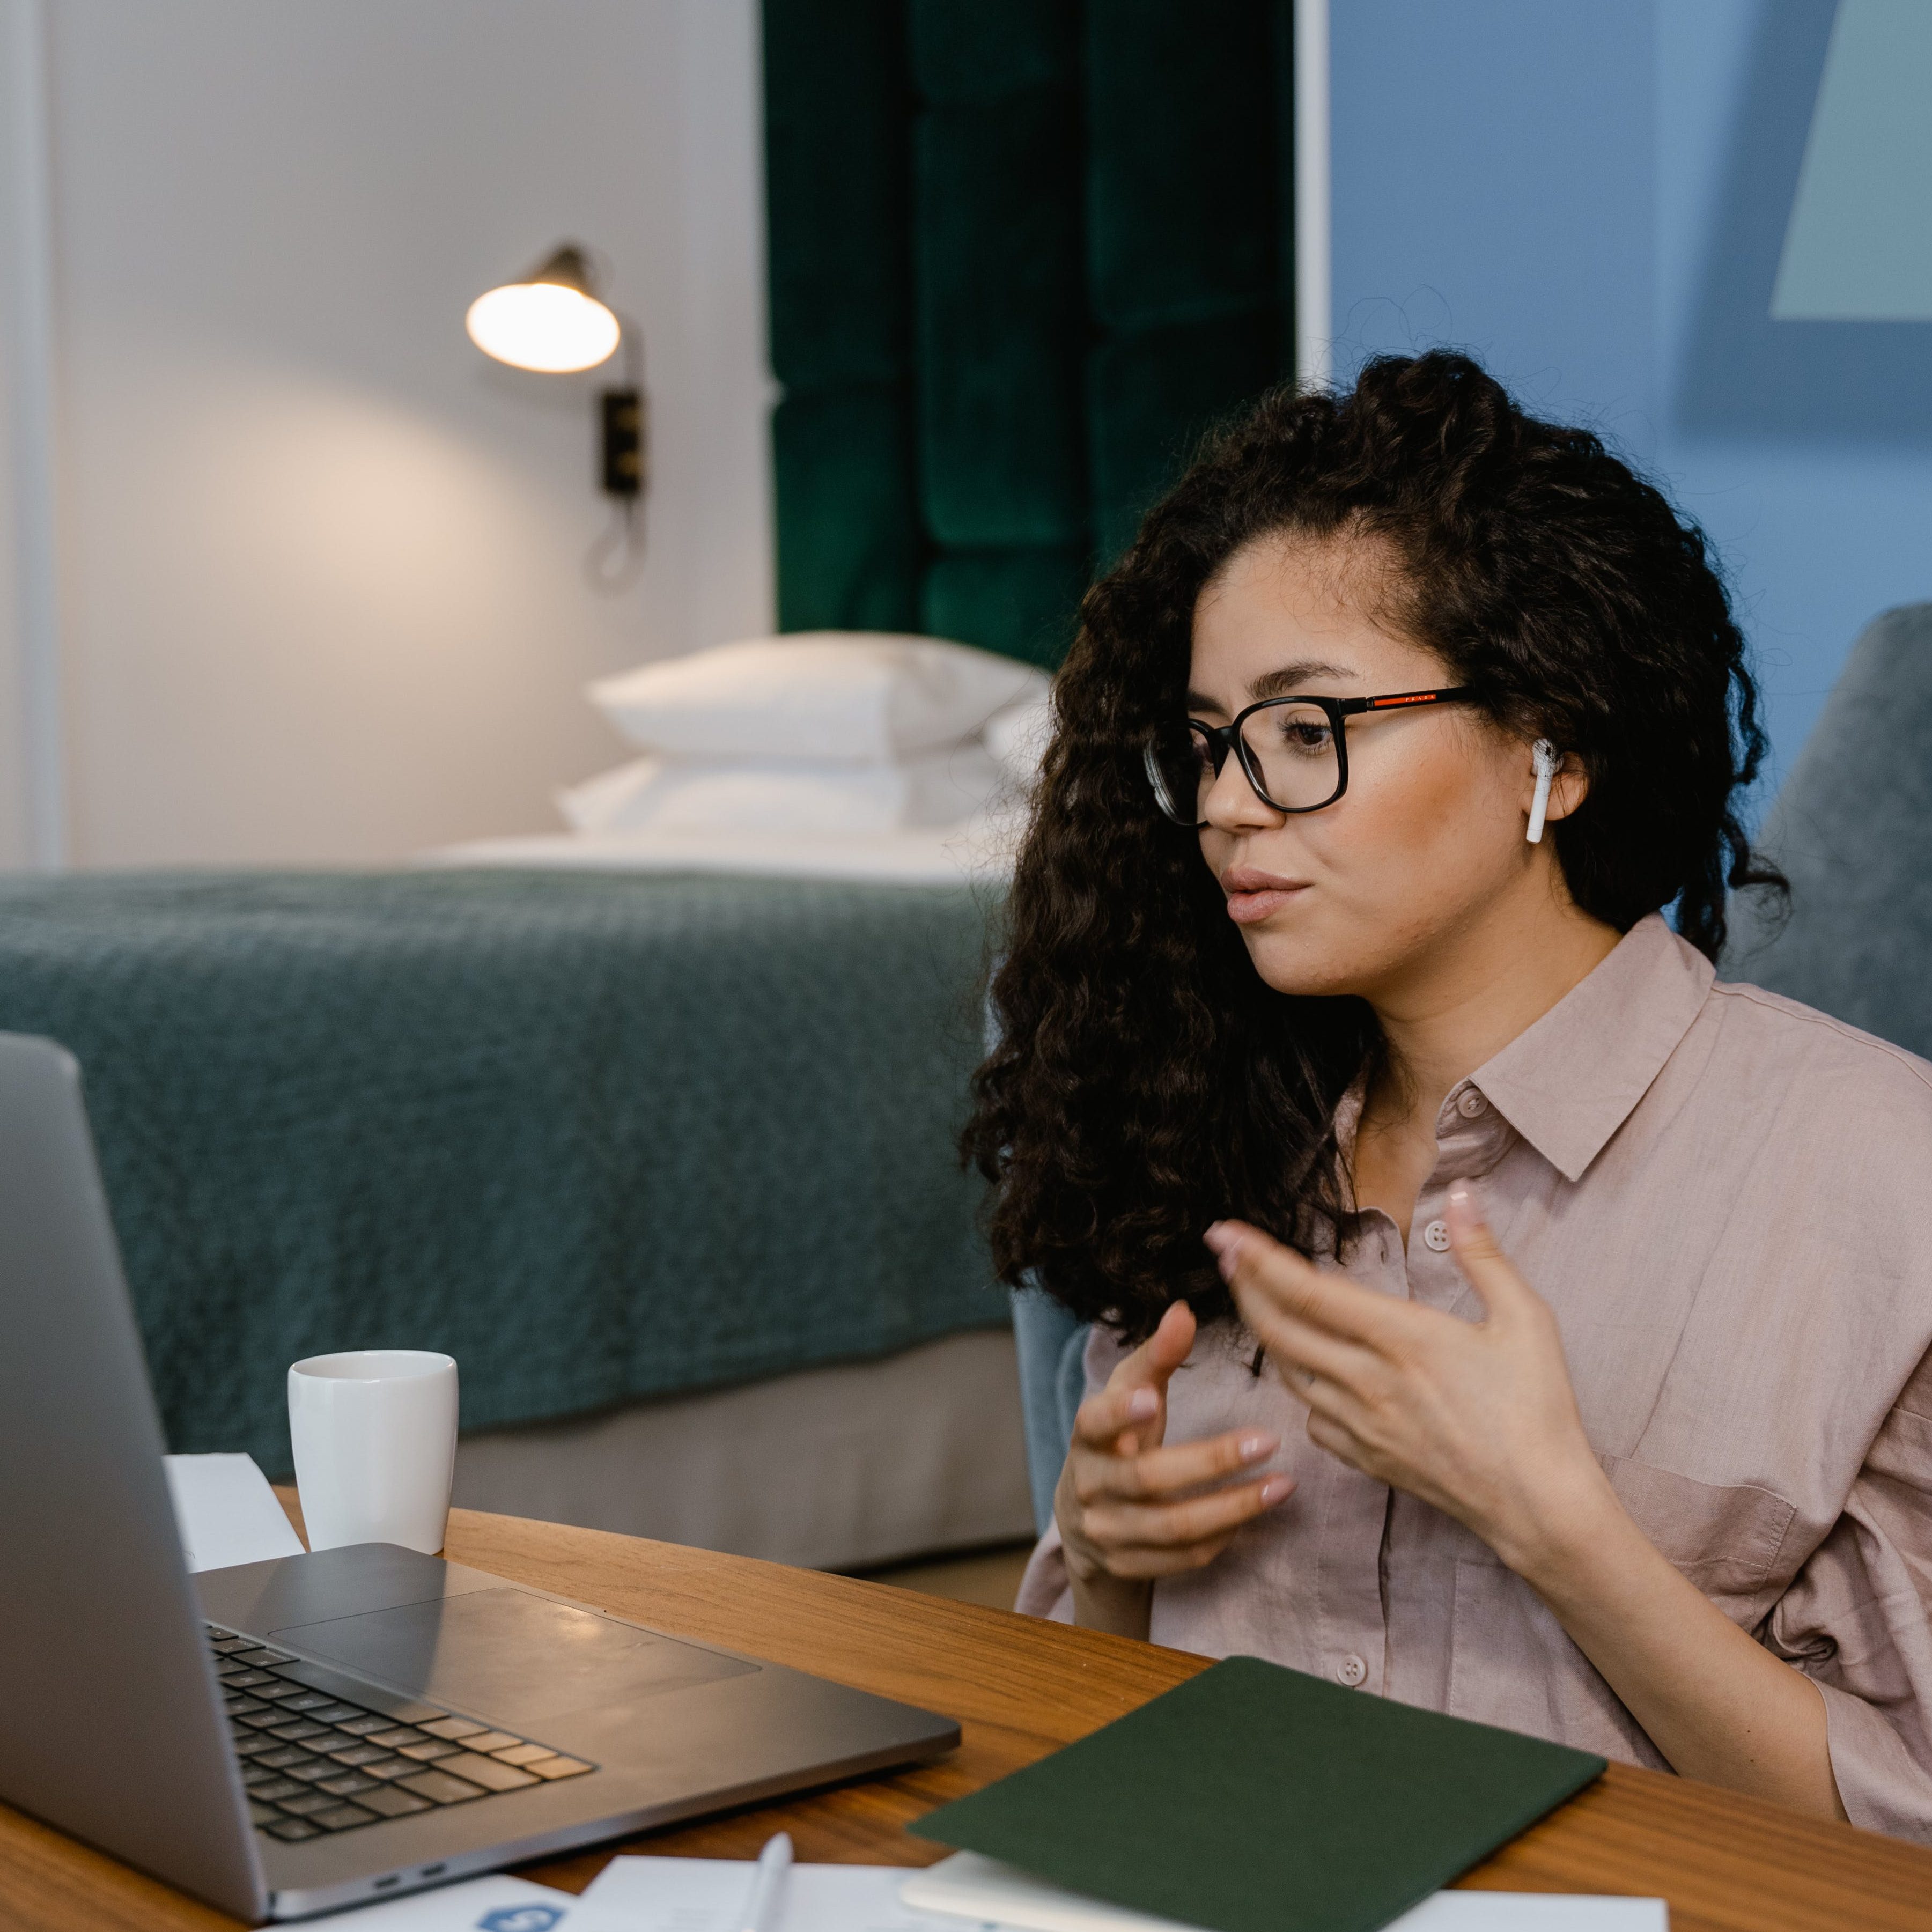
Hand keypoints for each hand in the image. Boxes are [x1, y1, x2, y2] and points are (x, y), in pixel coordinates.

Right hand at [1055, 1301, 1292, 1618]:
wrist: (1086, 1518)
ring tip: (1283, 1485)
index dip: (1120, 1414)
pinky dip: (1222, 1538)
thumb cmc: (1119, 1437)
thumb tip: (1184, 1311)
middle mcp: (1090, 1485)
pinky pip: (1181, 1558)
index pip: (1095, 1422)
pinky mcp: (1126, 1566)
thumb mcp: (1131, 1393)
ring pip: (1173, 1527)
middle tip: (1269, 1440)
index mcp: (1087, 1436)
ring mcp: (1106, 1531)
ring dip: (1234, 1507)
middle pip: (1149, 1479)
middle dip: (1211, 1461)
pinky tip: (1254, 1515)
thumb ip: (1158, 1355)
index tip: (1153, 1399)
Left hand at [1206, 1182, 1609, 1575]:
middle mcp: (1368, 1381)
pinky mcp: (1366, 1459)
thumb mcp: (1524, 1320)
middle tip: (1224, 1256)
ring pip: (1289, 1373)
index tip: (1225, 1233)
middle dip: (1243, 1287)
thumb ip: (1483, 1253)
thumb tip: (1460, 1193)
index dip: (1258, 1259)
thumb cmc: (1538, 1410)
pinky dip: (1301, 1389)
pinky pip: (1313, 1419)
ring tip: (1257, 1303)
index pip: (1307, 1291)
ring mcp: (1362, 1425)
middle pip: (1279, 1330)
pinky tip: (1308, 1373)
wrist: (1538, 1506)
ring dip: (1266, 1334)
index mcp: (1401, 1338)